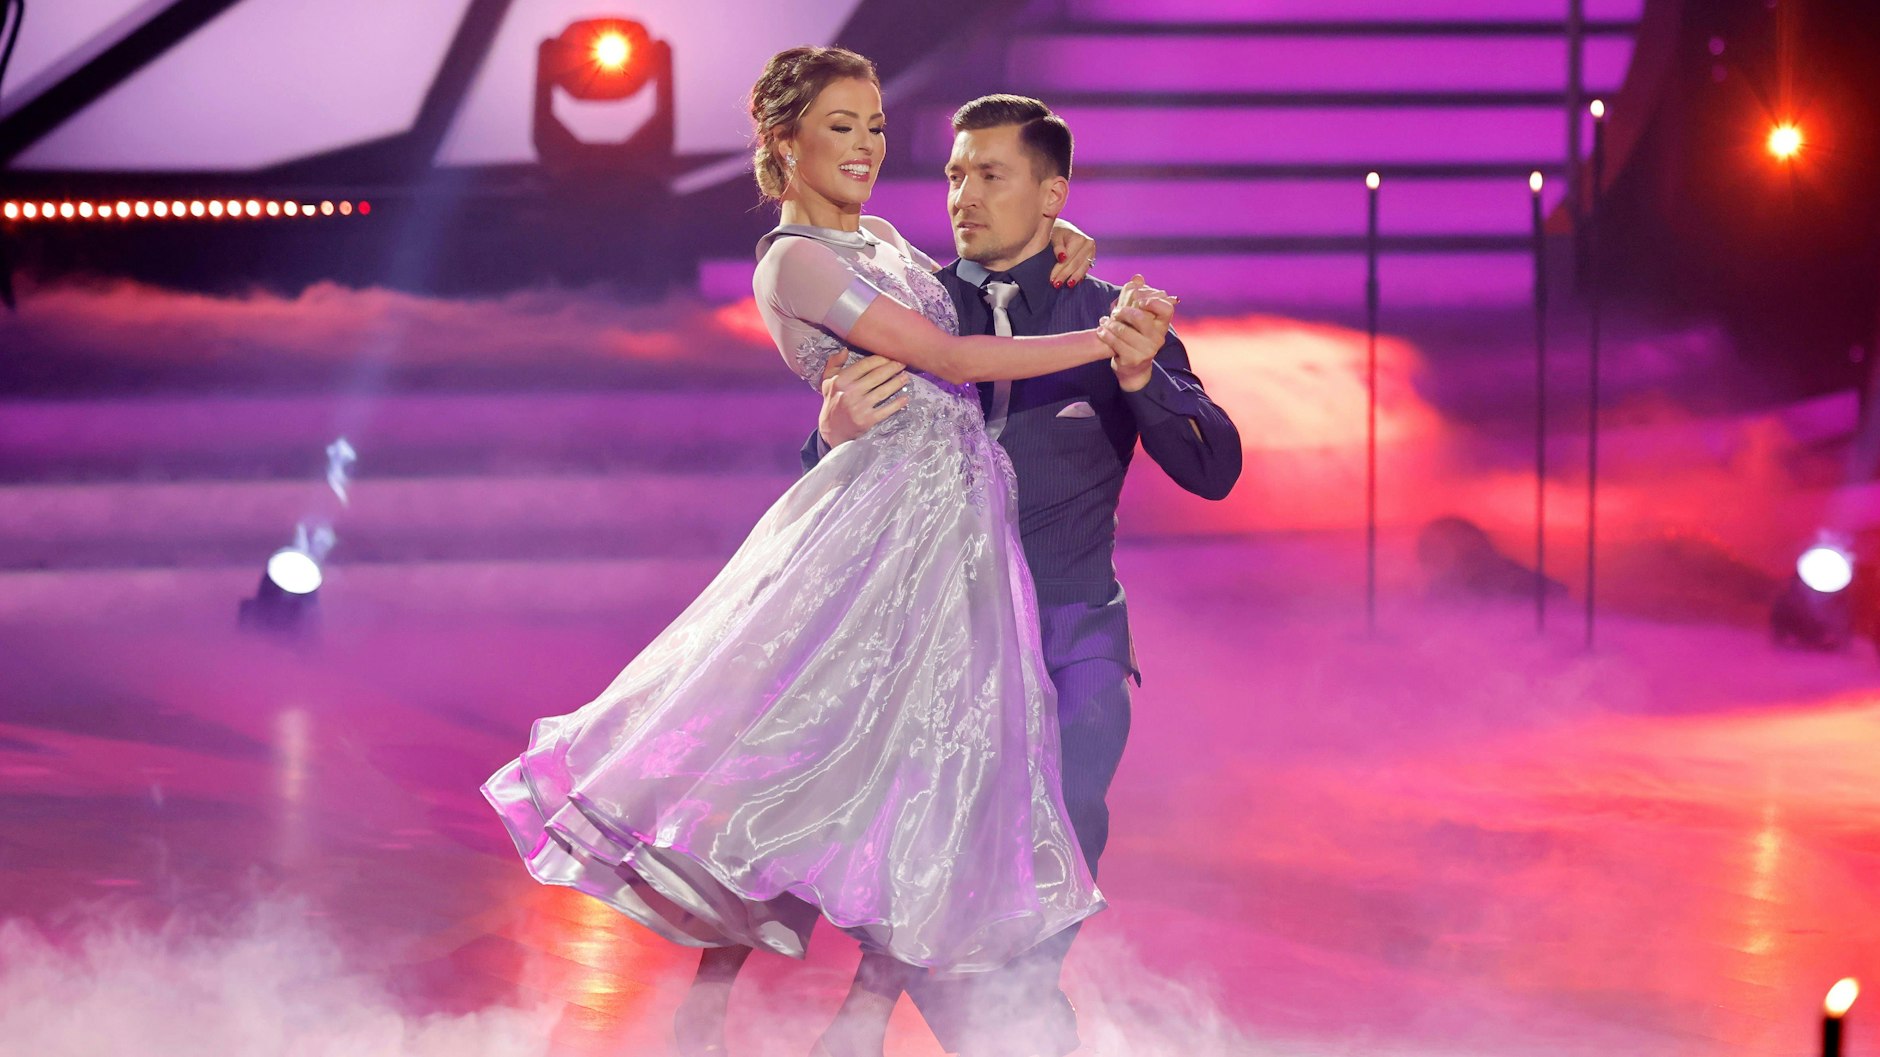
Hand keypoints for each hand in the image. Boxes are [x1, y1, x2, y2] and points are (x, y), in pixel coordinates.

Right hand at [819, 354, 909, 447]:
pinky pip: (886, 410)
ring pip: (883, 391)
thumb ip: (834, 363)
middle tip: (903, 363)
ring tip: (905, 377)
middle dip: (892, 368)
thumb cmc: (832, 400)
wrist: (831, 429)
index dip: (880, 359)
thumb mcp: (827, 380)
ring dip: (897, 383)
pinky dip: (897, 404)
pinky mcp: (867, 420)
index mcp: (841, 381)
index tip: (890, 355)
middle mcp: (850, 392)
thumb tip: (845, 350)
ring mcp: (859, 407)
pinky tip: (905, 398)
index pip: (865, 365)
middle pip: (877, 376)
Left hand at [1047, 218, 1094, 287]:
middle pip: (1075, 264)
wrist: (1063, 228)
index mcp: (1080, 238)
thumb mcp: (1054, 236)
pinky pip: (1085, 268)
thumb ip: (1057, 246)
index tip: (1051, 279)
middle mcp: (1088, 244)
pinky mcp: (1092, 256)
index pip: (1068, 258)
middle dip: (1064, 275)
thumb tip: (1062, 258)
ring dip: (1073, 278)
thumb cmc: (1056, 232)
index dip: (1059, 269)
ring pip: (1082, 268)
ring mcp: (1092, 250)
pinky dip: (1078, 276)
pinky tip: (1072, 282)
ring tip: (1065, 285)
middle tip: (1055, 285)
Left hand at [1098, 275, 1176, 392]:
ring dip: (1110, 323)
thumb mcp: (1138, 316)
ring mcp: (1147, 351)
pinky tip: (1101, 330)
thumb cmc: (1135, 335)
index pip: (1167, 309)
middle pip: (1140, 318)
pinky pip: (1114, 343)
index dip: (1153, 301)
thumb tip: (1137, 277)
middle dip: (1123, 311)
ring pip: (1123, 330)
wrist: (1133, 366)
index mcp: (1162, 324)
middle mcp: (1158, 338)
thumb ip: (1138, 296)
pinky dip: (1105, 334)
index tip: (1139, 299)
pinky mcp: (1133, 360)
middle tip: (1115, 311)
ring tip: (1104, 321)